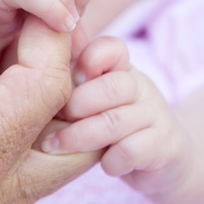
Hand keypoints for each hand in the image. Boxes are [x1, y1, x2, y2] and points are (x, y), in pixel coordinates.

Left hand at [41, 36, 192, 196]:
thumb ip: (69, 73)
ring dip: (79, 135)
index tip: (70, 78)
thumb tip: (39, 38)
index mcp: (122, 69)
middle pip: (113, 86)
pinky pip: (132, 150)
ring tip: (52, 145)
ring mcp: (155, 116)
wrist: (163, 159)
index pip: (112, 49)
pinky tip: (103, 165)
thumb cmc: (111, 123)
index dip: (91, 59)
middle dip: (77, 104)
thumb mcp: (90, 96)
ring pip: (115, 120)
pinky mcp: (164, 147)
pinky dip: (111, 160)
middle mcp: (141, 87)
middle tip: (51, 118)